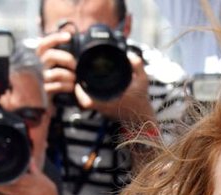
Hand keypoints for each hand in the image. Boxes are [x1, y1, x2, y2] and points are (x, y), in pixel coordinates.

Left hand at [38, 32, 155, 123]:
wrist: (141, 116)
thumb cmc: (141, 99)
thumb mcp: (143, 79)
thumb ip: (137, 65)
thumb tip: (128, 53)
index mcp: (110, 101)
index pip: (87, 102)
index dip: (79, 93)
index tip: (78, 82)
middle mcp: (104, 107)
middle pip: (82, 102)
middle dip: (77, 90)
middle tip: (77, 78)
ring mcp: (103, 110)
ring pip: (85, 103)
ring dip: (82, 93)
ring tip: (81, 81)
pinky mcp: (103, 111)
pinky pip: (91, 103)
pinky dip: (88, 95)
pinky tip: (89, 86)